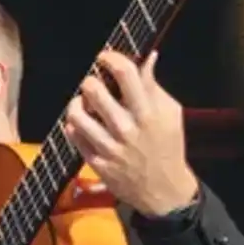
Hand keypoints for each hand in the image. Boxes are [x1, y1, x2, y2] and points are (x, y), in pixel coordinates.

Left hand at [64, 50, 199, 218]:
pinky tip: (82, 122)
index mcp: (148, 113)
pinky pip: (74, 135)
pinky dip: (74, 124)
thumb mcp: (169, 113)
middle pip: (95, 91)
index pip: (126, 74)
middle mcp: (127, 129)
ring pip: (77, 114)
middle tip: (93, 83)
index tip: (105, 56)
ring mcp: (109, 147)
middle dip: (90, 81)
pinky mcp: (96, 162)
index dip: (111, 58)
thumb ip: (153, 86)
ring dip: (77, 103)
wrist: (162, 188)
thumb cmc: (167, 145)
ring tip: (83, 102)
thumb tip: (147, 57)